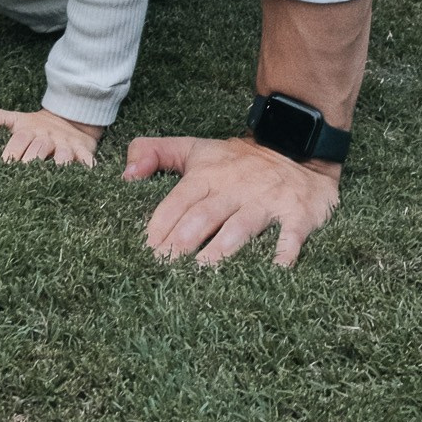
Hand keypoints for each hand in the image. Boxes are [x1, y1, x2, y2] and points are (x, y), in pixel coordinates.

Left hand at [0, 106, 104, 166]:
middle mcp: (47, 137)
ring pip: (63, 155)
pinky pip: (86, 159)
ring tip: (55, 176)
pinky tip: (86, 174)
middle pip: (39, 149)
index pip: (19, 139)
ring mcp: (65, 144)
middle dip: (32, 162)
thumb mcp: (17, 120)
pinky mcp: (83, 150)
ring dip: (59, 165)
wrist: (70, 118)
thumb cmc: (36, 127)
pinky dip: (88, 166)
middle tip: (23, 180)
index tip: (4, 165)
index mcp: (29, 130)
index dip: (12, 151)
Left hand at [123, 134, 340, 267]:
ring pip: (239, 228)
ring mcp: (265, 201)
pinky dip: (284, 251)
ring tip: (202, 275)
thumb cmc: (238, 159)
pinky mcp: (296, 214)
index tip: (144, 253)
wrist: (297, 147)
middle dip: (182, 244)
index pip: (177, 202)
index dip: (160, 227)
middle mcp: (234, 188)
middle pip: (203, 217)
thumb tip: (125, 175)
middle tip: (164, 271)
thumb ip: (154, 152)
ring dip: (221, 251)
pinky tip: (275, 271)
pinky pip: (290, 234)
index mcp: (208, 174)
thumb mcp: (196, 148)